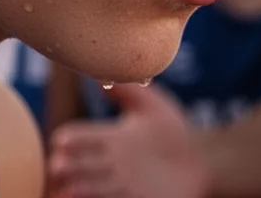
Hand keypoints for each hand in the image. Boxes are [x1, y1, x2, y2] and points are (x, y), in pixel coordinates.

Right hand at [48, 83, 209, 197]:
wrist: (203, 162)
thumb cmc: (175, 133)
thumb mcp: (152, 107)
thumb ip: (128, 90)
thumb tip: (98, 76)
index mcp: (112, 138)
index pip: (82, 136)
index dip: (70, 138)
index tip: (61, 140)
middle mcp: (112, 162)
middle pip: (81, 165)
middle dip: (66, 166)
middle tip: (57, 166)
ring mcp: (122, 183)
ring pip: (94, 186)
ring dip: (79, 188)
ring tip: (68, 190)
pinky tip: (85, 196)